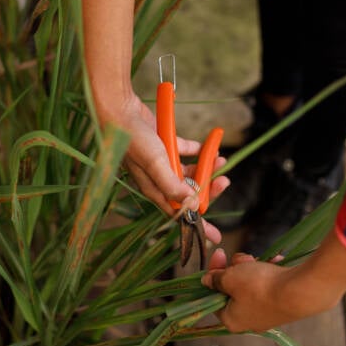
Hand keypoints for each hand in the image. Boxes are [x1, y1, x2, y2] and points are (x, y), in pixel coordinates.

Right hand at [101, 92, 228, 242]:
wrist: (121, 109)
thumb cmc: (133, 138)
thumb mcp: (155, 163)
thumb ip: (173, 184)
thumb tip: (193, 204)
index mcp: (154, 189)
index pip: (179, 213)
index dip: (198, 223)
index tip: (215, 236)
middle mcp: (158, 178)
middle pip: (188, 191)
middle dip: (208, 189)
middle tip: (225, 183)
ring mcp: (161, 162)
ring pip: (189, 171)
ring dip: (205, 167)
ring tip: (221, 161)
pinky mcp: (164, 144)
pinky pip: (185, 151)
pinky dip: (197, 151)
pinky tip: (208, 147)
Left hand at [201, 231, 345, 331]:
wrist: (301, 291)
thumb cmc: (260, 286)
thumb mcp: (231, 277)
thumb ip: (216, 278)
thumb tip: (205, 281)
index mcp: (231, 320)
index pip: (213, 296)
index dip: (214, 273)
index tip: (219, 254)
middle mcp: (249, 321)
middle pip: (234, 290)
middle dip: (236, 268)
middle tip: (242, 257)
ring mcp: (268, 314)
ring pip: (252, 285)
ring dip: (253, 268)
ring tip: (259, 259)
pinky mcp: (283, 306)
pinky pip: (269, 286)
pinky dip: (269, 272)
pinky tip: (275, 262)